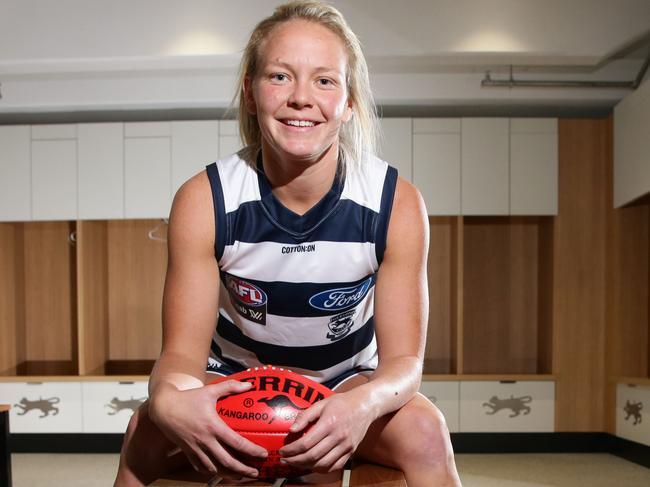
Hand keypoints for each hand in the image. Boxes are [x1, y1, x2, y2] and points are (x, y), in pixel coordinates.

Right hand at [149, 380, 267, 477]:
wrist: (163, 408)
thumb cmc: (188, 398)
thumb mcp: (210, 390)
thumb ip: (231, 386)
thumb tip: (249, 385)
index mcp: (213, 426)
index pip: (237, 443)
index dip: (252, 451)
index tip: (263, 454)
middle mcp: (205, 440)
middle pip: (227, 461)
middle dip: (243, 470)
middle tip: (255, 473)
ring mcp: (195, 449)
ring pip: (214, 468)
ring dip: (229, 474)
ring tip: (240, 477)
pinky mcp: (188, 452)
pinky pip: (200, 467)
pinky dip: (211, 472)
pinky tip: (219, 472)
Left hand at [278, 389, 373, 472]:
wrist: (365, 406)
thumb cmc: (342, 403)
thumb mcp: (322, 403)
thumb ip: (306, 416)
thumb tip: (292, 430)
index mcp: (329, 423)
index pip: (306, 443)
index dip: (292, 450)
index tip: (282, 451)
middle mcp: (338, 437)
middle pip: (312, 456)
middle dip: (295, 460)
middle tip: (284, 459)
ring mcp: (346, 446)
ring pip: (322, 464)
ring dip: (306, 466)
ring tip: (296, 462)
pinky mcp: (351, 452)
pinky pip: (334, 467)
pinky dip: (321, 469)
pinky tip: (312, 465)